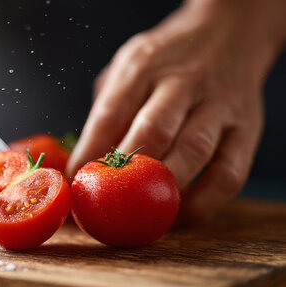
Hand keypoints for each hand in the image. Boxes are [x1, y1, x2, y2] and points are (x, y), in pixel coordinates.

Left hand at [67, 0, 285, 223]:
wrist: (228, 34)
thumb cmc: (164, 63)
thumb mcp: (127, 69)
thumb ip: (106, 112)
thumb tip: (79, 167)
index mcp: (142, 67)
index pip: (110, 114)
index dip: (89, 155)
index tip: (75, 184)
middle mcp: (182, 83)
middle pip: (152, 132)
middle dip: (125, 175)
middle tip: (105, 203)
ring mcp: (218, 105)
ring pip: (192, 152)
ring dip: (163, 190)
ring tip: (141, 215)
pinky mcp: (247, 130)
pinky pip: (228, 174)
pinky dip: (203, 202)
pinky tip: (179, 216)